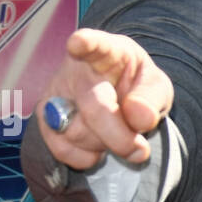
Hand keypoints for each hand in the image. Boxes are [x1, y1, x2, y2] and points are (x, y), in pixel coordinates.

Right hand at [37, 27, 173, 170]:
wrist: (117, 101)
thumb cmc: (136, 89)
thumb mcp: (156, 87)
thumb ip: (152, 99)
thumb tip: (138, 118)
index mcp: (108, 51)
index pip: (95, 44)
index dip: (86, 44)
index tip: (78, 43)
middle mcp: (76, 69)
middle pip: (94, 108)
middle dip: (120, 137)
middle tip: (140, 149)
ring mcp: (56, 93)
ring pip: (77, 133)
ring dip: (104, 145)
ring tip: (114, 133)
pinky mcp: (45, 119)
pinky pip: (63, 149)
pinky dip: (86, 158)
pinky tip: (97, 146)